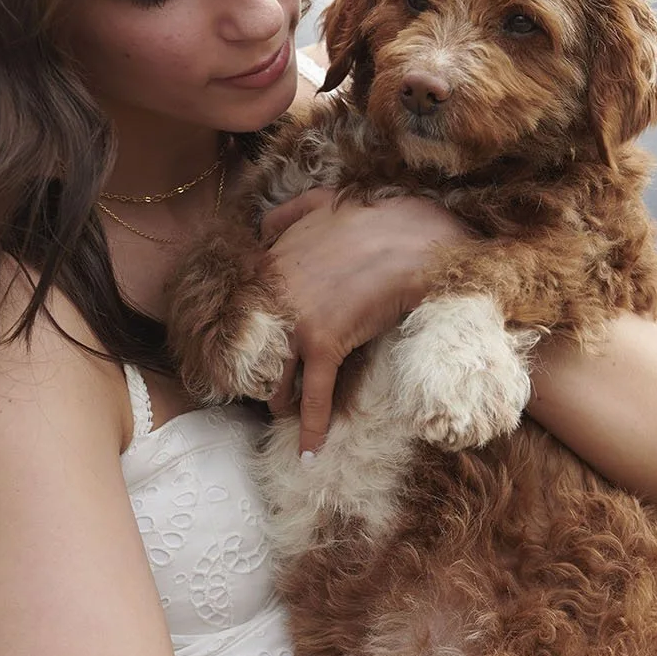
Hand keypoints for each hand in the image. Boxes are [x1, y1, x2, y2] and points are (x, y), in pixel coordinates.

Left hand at [259, 188, 469, 453]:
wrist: (412, 235)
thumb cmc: (373, 217)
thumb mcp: (316, 202)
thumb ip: (282, 216)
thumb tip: (262, 228)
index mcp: (269, 265)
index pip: (244, 314)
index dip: (248, 338)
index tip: (250, 353)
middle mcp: (273, 297)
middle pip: (253, 352)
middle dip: (258, 374)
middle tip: (266, 386)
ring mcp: (296, 323)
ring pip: (276, 379)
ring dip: (281, 400)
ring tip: (286, 414)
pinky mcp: (325, 345)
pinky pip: (314, 397)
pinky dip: (311, 428)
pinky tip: (310, 453)